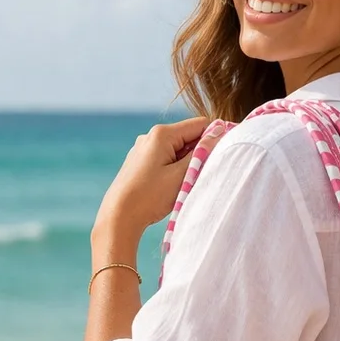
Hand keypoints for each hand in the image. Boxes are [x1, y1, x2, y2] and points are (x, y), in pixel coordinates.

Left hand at [92, 114, 220, 248]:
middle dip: (198, 154)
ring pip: (177, 150)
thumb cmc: (150, 196)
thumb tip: (219, 134)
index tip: (221, 156)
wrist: (118, 216)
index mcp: (162, 134)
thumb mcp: (181, 175)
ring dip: (186, 164)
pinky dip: (174, 169)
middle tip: (200, 176)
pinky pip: (165, 159)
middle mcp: (151, 136)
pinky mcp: (140, 162)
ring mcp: (143, 149)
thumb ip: (202, 153)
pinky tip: (169, 187)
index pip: (200, 124)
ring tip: (182, 185)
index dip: (214, 138)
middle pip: (188, 137)